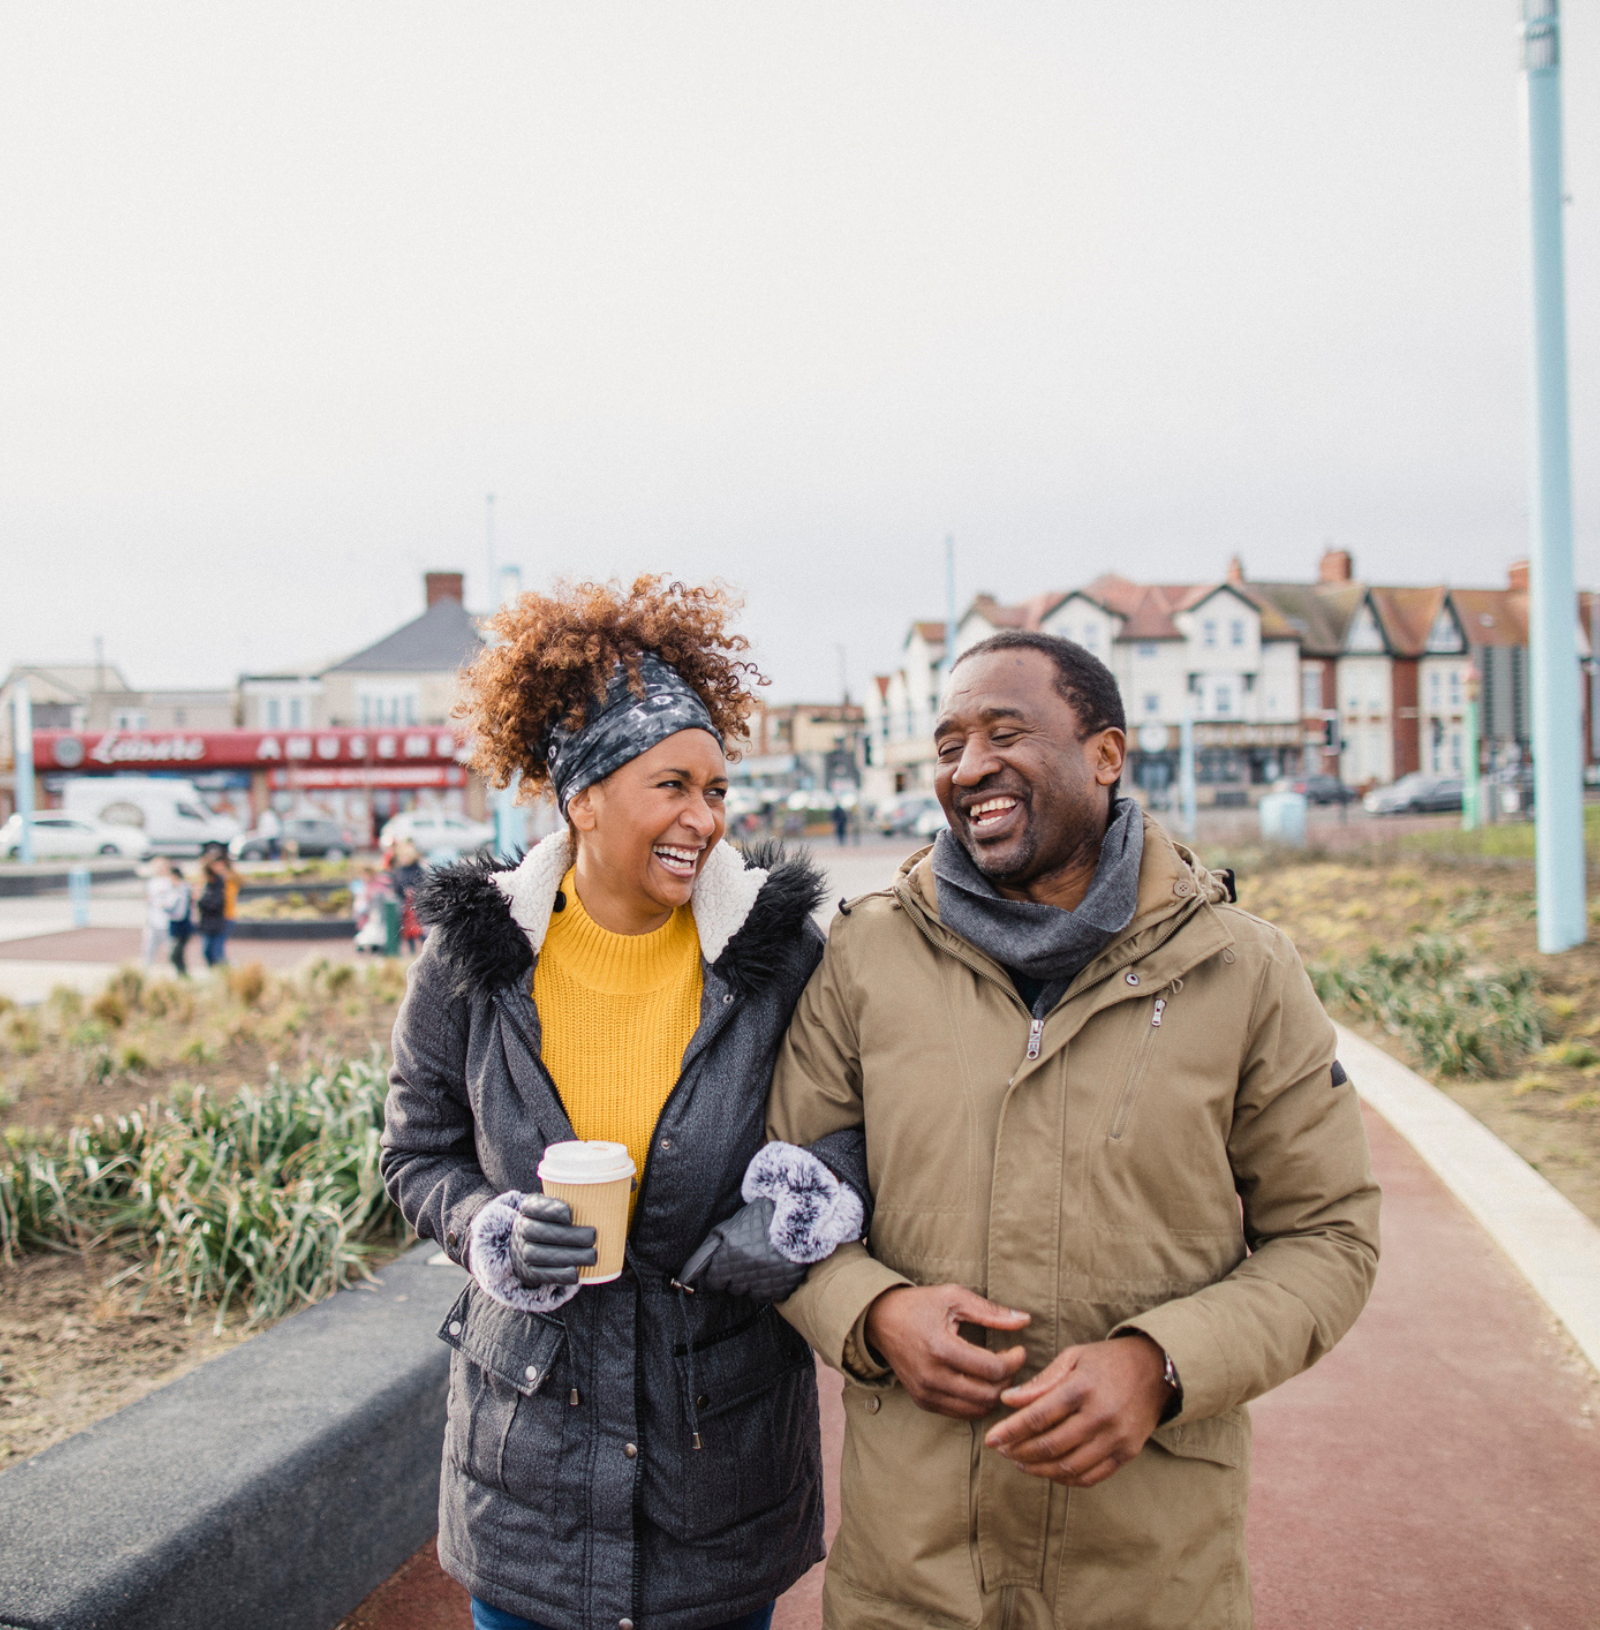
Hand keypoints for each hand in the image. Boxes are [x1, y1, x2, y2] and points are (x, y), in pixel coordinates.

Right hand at [511, 1195, 596, 1288]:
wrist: (526, 1244)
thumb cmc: (553, 1219)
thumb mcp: (556, 1202)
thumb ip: (582, 1195)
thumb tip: (626, 1186)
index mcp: (528, 1207)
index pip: (534, 1206)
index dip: (550, 1210)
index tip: (571, 1214)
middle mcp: (521, 1228)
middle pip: (539, 1232)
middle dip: (567, 1236)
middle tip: (593, 1236)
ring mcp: (522, 1251)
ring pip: (540, 1255)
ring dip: (568, 1256)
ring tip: (592, 1256)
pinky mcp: (528, 1272)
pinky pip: (541, 1275)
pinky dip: (559, 1275)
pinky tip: (576, 1273)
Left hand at [679, 1197, 810, 1300]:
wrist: (796, 1216)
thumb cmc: (757, 1221)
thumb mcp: (726, 1230)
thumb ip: (704, 1254)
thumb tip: (685, 1279)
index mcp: (730, 1253)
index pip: (713, 1281)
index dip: (718, 1273)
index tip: (726, 1265)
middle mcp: (746, 1269)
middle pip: (731, 1289)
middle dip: (735, 1277)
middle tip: (747, 1258)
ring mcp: (766, 1279)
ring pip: (749, 1294)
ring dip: (751, 1282)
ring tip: (761, 1261)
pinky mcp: (783, 1286)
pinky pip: (767, 1296)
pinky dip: (767, 1286)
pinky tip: (771, 1268)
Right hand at [863, 1284, 1029, 1418]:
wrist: (881, 1320)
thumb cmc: (920, 1305)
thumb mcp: (954, 1298)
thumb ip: (991, 1312)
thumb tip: (1025, 1320)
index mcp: (941, 1348)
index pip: (992, 1369)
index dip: (1014, 1362)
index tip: (1019, 1349)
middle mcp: (932, 1376)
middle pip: (988, 1395)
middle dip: (1008, 1380)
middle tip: (1010, 1362)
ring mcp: (926, 1393)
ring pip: (977, 1410)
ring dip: (995, 1394)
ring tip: (997, 1372)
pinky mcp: (923, 1402)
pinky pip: (961, 1413)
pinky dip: (977, 1402)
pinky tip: (980, 1382)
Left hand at [984, 1333, 1169, 1487]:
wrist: (1157, 1370)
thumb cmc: (1107, 1361)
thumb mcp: (1073, 1357)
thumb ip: (1041, 1381)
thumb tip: (1008, 1400)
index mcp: (1083, 1387)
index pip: (1038, 1416)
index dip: (1010, 1431)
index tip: (990, 1439)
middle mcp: (1101, 1416)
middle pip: (1051, 1446)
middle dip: (1020, 1452)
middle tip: (1003, 1451)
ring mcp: (1116, 1438)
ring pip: (1069, 1467)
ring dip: (1039, 1470)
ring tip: (1020, 1463)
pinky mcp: (1128, 1454)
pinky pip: (1091, 1477)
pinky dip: (1065, 1479)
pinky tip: (1049, 1471)